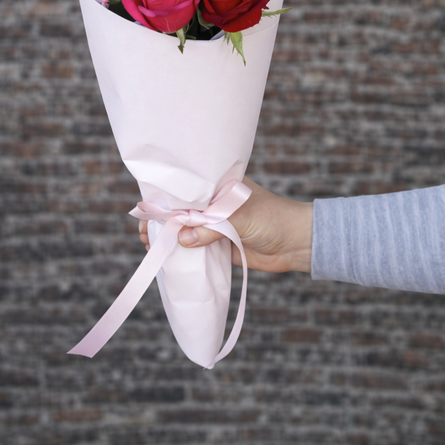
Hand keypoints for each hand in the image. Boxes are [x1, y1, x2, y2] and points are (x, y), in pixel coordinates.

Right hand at [138, 176, 312, 273]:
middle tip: (146, 233)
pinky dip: (183, 253)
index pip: (187, 189)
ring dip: (170, 238)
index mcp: (219, 186)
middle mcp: (215, 204)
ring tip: (151, 246)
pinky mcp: (221, 245)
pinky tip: (168, 259)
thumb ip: (210, 227)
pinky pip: (197, 249)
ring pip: (187, 230)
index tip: (148, 210)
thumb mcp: (239, 218)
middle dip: (163, 220)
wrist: (297, 243)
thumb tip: (181, 239)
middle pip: (182, 211)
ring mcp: (217, 225)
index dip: (166, 199)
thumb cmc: (273, 219)